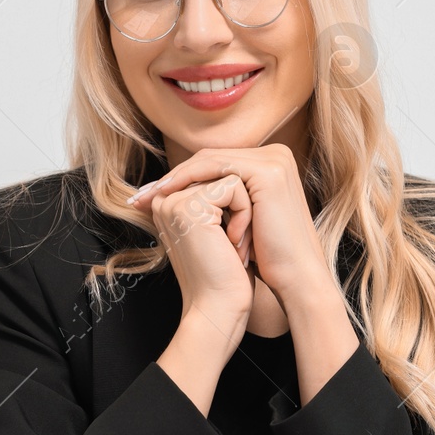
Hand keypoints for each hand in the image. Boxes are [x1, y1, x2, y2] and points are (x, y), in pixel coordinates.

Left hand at [129, 145, 329, 304]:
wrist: (295, 279)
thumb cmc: (266, 259)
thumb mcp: (237, 223)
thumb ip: (216, 203)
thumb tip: (174, 198)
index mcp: (268, 166)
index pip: (214, 165)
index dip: (179, 180)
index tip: (148, 198)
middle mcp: (274, 156)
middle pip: (209, 159)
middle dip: (171, 178)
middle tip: (139, 196)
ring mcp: (273, 160)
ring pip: (209, 161)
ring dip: (174, 178)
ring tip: (148, 197)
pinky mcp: (267, 171)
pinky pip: (217, 168)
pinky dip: (189, 180)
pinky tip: (168, 194)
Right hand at [137, 171, 254, 351]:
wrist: (220, 308)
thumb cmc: (225, 276)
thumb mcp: (220, 230)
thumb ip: (218, 202)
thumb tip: (238, 179)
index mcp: (169, 204)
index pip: (215, 178)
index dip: (234, 204)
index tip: (229, 241)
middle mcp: (166, 199)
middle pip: (222, 174)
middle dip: (239, 207)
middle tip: (233, 245)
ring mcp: (174, 201)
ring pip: (230, 178)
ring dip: (243, 213)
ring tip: (233, 245)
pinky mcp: (188, 206)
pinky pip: (235, 187)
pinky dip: (244, 215)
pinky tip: (234, 244)